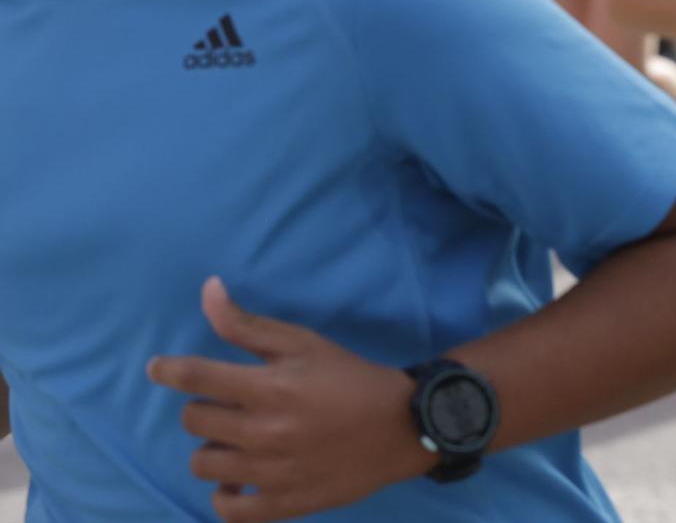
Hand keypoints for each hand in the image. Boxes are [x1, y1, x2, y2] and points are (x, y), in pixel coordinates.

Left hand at [148, 278, 430, 521]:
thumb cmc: (348, 377)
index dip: (168, 370)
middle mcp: (265, 432)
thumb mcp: (303, 342)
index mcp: (271, 387)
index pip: (196, 378)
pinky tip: (239, 480)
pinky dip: (225, 495)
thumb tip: (208, 289)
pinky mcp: (284, 504)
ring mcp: (272, 473)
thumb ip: (248, 324)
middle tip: (233, 404)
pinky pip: (228, 510)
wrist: (401, 426)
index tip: (158, 368)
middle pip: (194, 421)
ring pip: (203, 464)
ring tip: (238, 440)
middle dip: (207, 407)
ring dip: (214, 447)